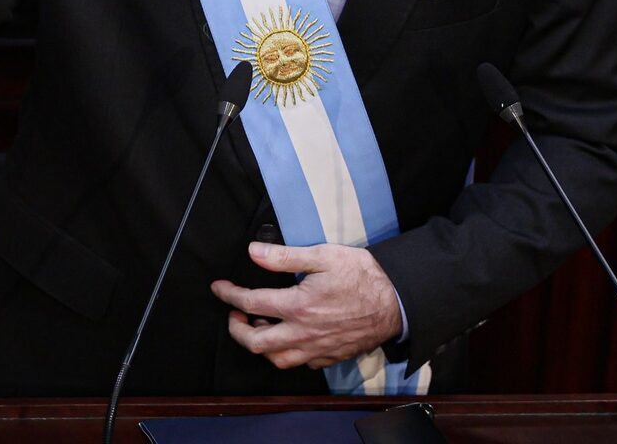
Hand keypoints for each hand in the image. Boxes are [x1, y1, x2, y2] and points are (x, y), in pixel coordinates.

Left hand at [211, 242, 400, 370]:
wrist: (398, 300)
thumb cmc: (363, 275)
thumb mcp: (322, 256)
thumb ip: (284, 257)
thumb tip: (254, 253)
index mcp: (298, 306)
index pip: (251, 303)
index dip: (229, 295)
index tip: (219, 288)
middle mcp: (304, 333)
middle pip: (257, 342)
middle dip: (237, 329)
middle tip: (234, 315)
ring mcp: (318, 348)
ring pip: (278, 359)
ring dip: (262, 345)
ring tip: (260, 325)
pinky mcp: (332, 355)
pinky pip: (303, 362)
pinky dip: (289, 352)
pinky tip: (290, 336)